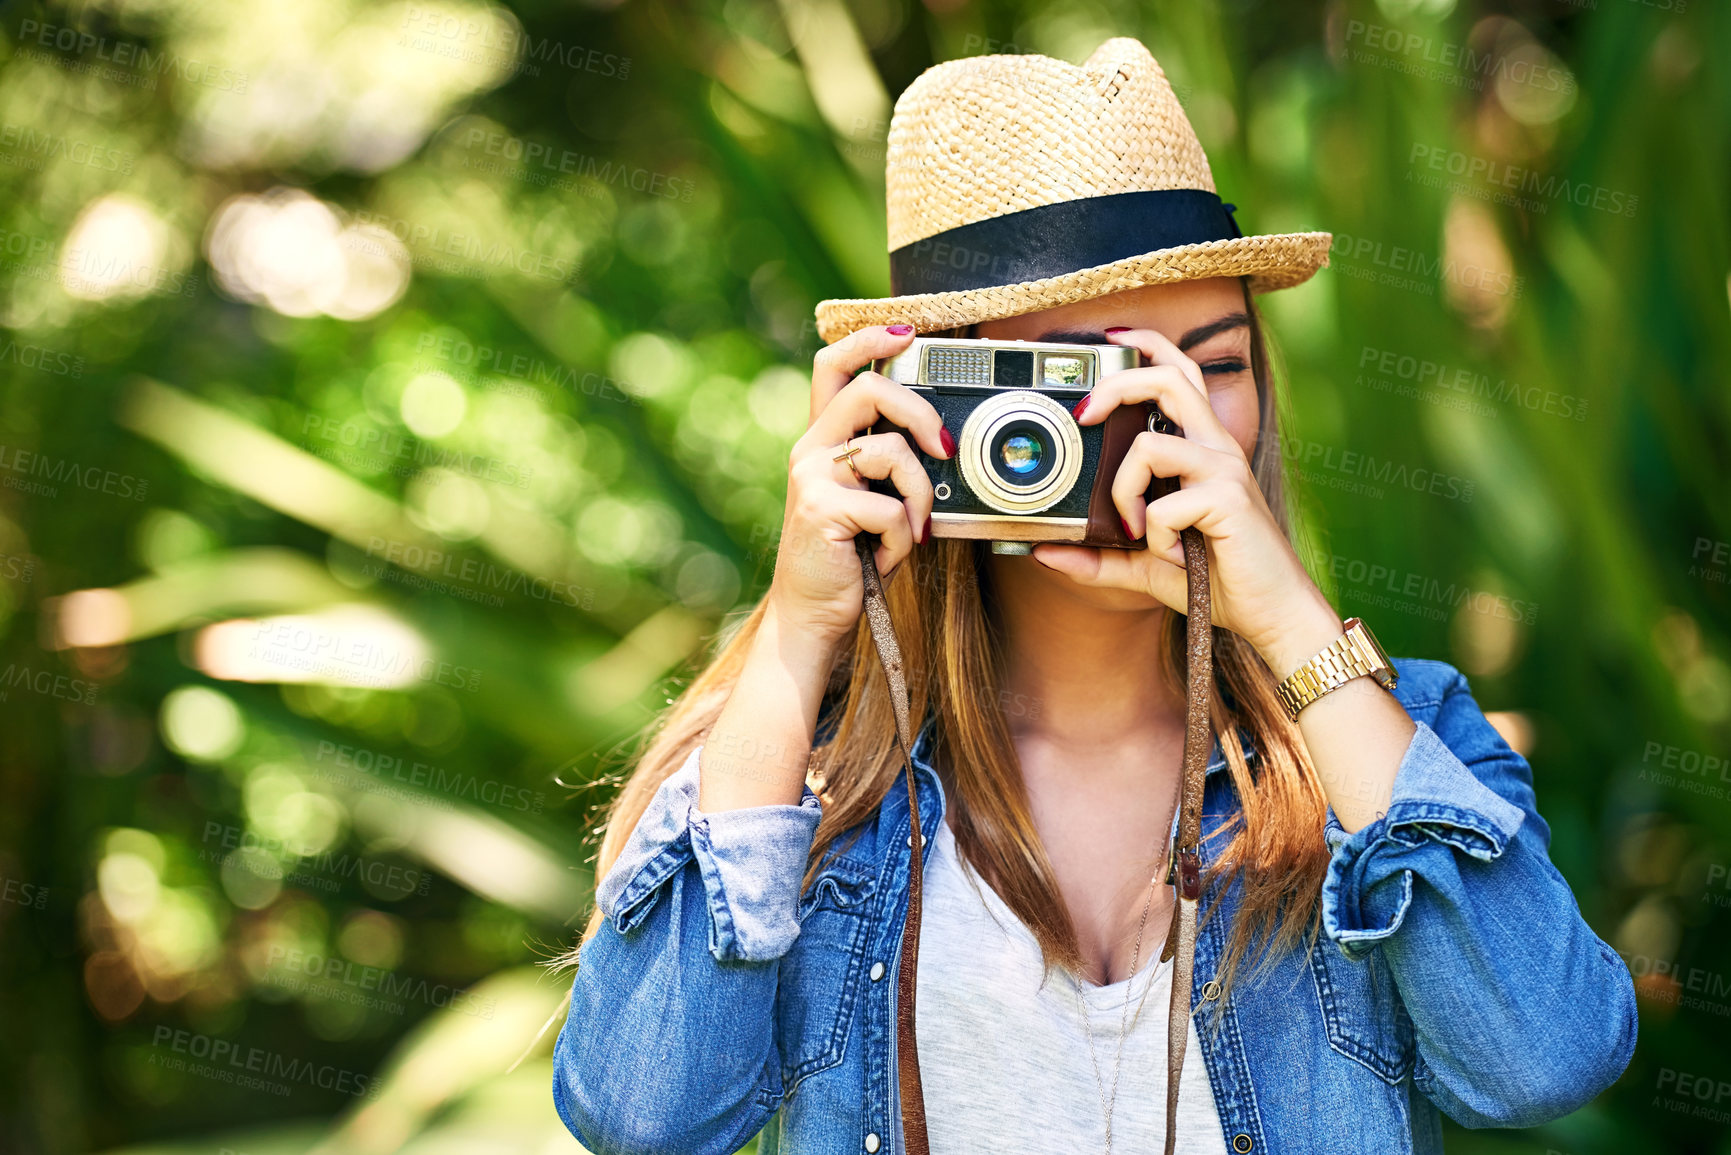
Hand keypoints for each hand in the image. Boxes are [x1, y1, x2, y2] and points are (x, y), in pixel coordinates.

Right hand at [769, 325, 953, 647]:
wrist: (813, 614)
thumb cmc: (851, 557)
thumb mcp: (868, 499)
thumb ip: (887, 464)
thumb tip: (942, 437)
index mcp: (821, 440)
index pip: (832, 366)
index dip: (868, 340)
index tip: (906, 331)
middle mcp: (809, 450)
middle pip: (869, 390)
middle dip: (919, 412)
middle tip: (943, 447)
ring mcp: (810, 477)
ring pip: (890, 452)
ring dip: (918, 497)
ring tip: (909, 531)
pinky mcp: (820, 509)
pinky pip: (889, 509)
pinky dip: (900, 540)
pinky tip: (884, 558)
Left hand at [1030, 326, 1342, 678]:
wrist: (1272, 614)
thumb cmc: (1217, 581)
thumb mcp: (1145, 566)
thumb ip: (1099, 557)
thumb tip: (1044, 553)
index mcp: (1202, 449)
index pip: (1181, 373)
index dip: (1148, 345)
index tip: (1110, 340)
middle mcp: (1217, 448)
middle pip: (1169, 378)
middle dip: (1116, 384)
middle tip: (1082, 415)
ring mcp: (1225, 469)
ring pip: (1149, 444)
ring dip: (1124, 491)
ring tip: (1134, 530)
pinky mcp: (1229, 498)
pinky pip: (1163, 504)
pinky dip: (1154, 537)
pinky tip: (1175, 558)